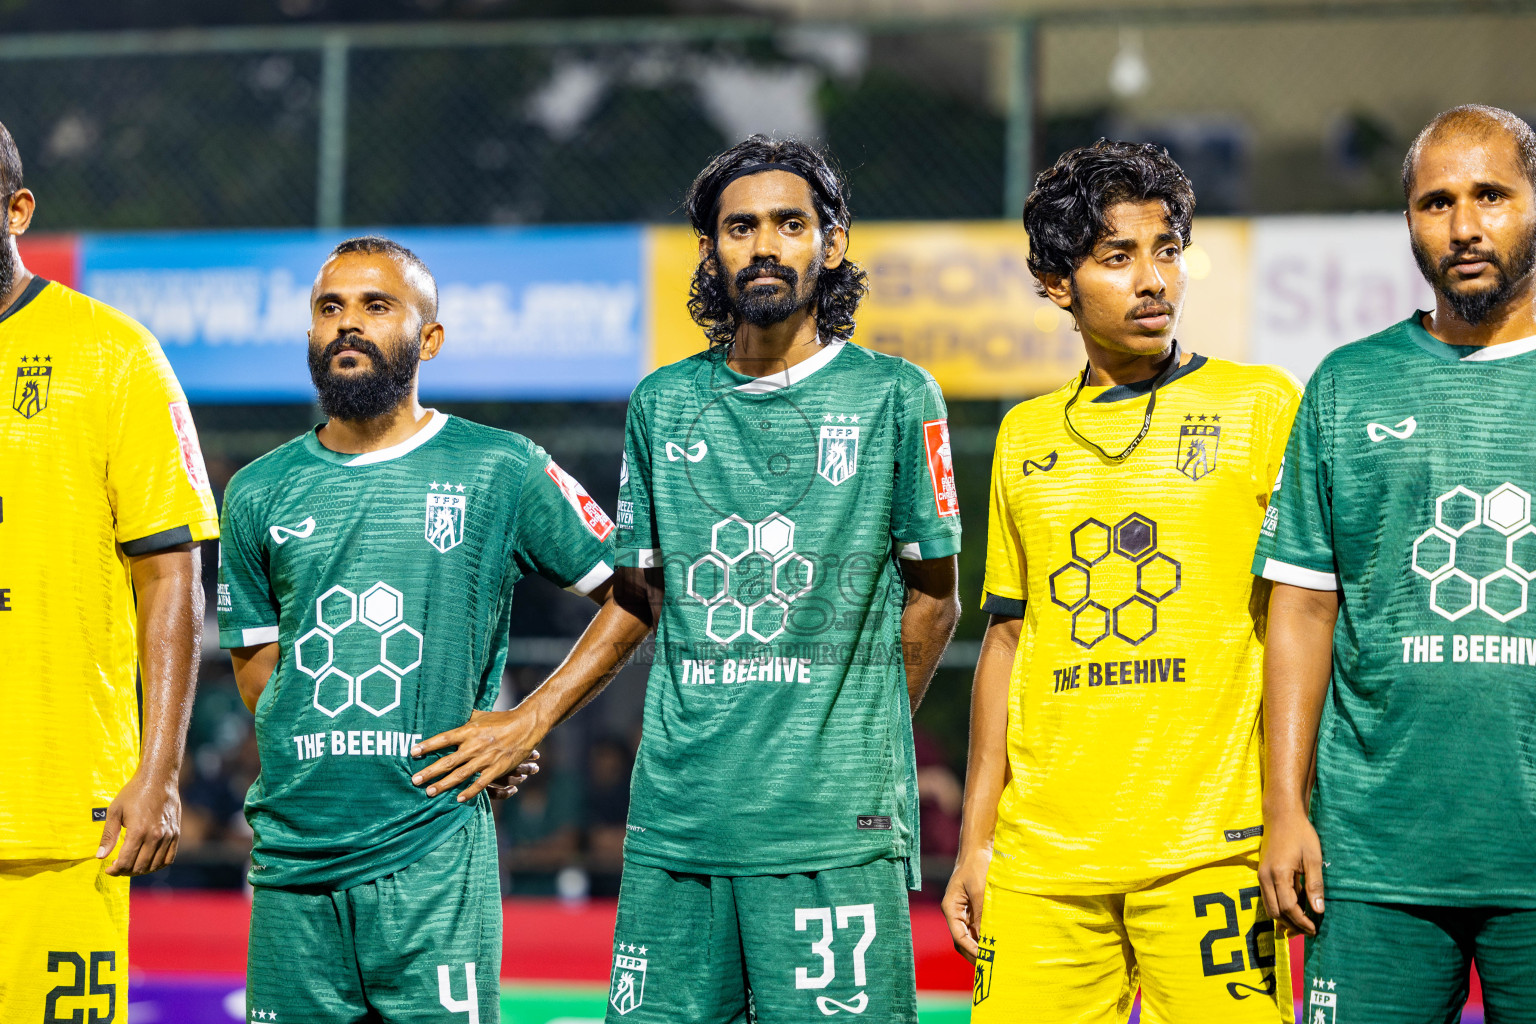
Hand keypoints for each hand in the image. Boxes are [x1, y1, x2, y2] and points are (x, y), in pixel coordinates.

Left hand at [97, 769, 180, 875]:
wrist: (159, 778)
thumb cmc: (134, 793)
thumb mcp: (115, 811)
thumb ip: (108, 836)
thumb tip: (100, 857)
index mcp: (138, 831)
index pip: (126, 862)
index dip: (115, 870)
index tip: (108, 869)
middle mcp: (155, 836)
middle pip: (140, 867)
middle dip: (126, 871)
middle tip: (118, 867)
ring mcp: (168, 835)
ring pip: (154, 865)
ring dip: (141, 870)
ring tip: (131, 865)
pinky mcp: (176, 833)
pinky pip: (169, 858)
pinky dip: (158, 865)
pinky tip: (148, 862)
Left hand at [411, 708, 542, 802]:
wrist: (526, 725)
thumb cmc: (501, 719)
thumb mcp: (480, 715)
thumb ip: (464, 717)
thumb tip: (449, 710)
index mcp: (469, 731)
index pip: (444, 739)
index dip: (428, 745)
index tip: (413, 752)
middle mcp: (474, 746)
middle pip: (448, 761)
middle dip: (429, 771)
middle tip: (414, 780)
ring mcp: (485, 759)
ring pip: (460, 774)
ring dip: (443, 784)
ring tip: (429, 792)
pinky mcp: (497, 769)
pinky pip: (480, 783)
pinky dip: (469, 792)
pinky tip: (458, 799)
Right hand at [942, 849, 989, 962]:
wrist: (979, 848)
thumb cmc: (977, 866)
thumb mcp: (980, 891)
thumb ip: (981, 915)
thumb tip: (985, 938)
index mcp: (950, 908)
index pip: (958, 936)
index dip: (971, 949)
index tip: (985, 959)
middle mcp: (955, 912)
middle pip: (961, 939)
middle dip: (974, 953)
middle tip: (991, 964)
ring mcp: (963, 910)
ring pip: (969, 935)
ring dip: (980, 945)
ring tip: (995, 956)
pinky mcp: (972, 907)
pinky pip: (977, 926)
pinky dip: (985, 935)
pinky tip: (996, 940)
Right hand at [1258, 806, 1324, 935]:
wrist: (1281, 815)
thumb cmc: (1300, 834)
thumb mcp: (1313, 858)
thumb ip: (1315, 885)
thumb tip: (1318, 910)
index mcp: (1278, 874)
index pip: (1288, 908)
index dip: (1301, 922)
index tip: (1315, 929)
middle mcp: (1265, 877)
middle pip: (1275, 912)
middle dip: (1292, 924)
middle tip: (1309, 930)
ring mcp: (1261, 875)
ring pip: (1269, 906)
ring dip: (1285, 918)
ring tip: (1303, 924)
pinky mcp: (1262, 873)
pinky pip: (1268, 897)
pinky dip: (1280, 908)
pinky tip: (1294, 909)